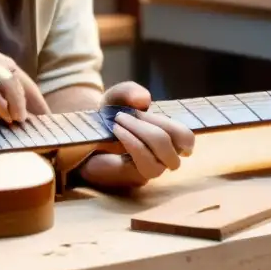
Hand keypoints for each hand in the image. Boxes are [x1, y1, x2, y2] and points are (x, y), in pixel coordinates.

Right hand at [0, 28, 48, 121]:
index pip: (10, 68)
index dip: (26, 88)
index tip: (37, 106)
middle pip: (16, 72)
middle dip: (31, 95)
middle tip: (42, 116)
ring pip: (6, 78)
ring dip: (18, 101)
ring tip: (23, 120)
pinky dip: (0, 103)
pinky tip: (6, 116)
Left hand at [76, 81, 194, 190]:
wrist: (83, 135)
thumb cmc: (106, 116)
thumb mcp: (116, 96)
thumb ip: (129, 91)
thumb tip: (145, 99)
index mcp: (165, 136)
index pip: (186, 139)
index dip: (177, 128)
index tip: (148, 113)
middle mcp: (162, 155)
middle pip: (179, 144)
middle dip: (153, 124)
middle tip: (123, 114)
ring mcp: (150, 168)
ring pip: (162, 159)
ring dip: (143, 134)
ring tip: (118, 121)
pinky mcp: (136, 178)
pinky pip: (146, 166)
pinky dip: (133, 144)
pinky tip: (117, 131)